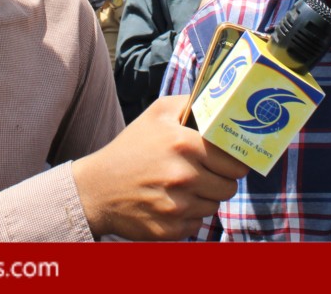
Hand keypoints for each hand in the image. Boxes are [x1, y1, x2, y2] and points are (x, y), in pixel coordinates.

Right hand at [73, 95, 249, 239]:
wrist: (95, 189)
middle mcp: (183, 176)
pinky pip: (196, 224)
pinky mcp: (170, 230)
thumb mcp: (156, 113)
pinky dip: (188, 216)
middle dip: (221, 180)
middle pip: (230, 187)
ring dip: (204, 198)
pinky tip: (170, 204)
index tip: (227, 161)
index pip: (235, 162)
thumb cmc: (130, 148)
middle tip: (206, 174)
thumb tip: (218, 100)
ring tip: (183, 187)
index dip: (233, 162)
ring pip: (214, 206)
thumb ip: (190, 103)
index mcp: (184, 144)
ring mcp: (177, 206)